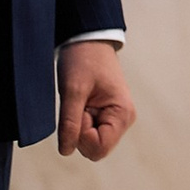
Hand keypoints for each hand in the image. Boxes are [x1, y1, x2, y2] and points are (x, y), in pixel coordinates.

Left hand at [57, 40, 135, 159]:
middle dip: (80, 132)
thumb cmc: (84, 59)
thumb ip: (70, 123)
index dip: (81, 136)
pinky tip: (82, 102)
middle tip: (79, 104)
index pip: (99, 148)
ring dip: (79, 125)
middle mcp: (123, 119)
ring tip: (81, 100)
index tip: (80, 111)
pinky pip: (89, 131)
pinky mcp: (106, 115)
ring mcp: (115, 118)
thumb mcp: (73, 90)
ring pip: (90, 141)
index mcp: (122, 114)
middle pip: (95, 148)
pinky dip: (79, 121)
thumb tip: (66, 151)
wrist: (88, 39)